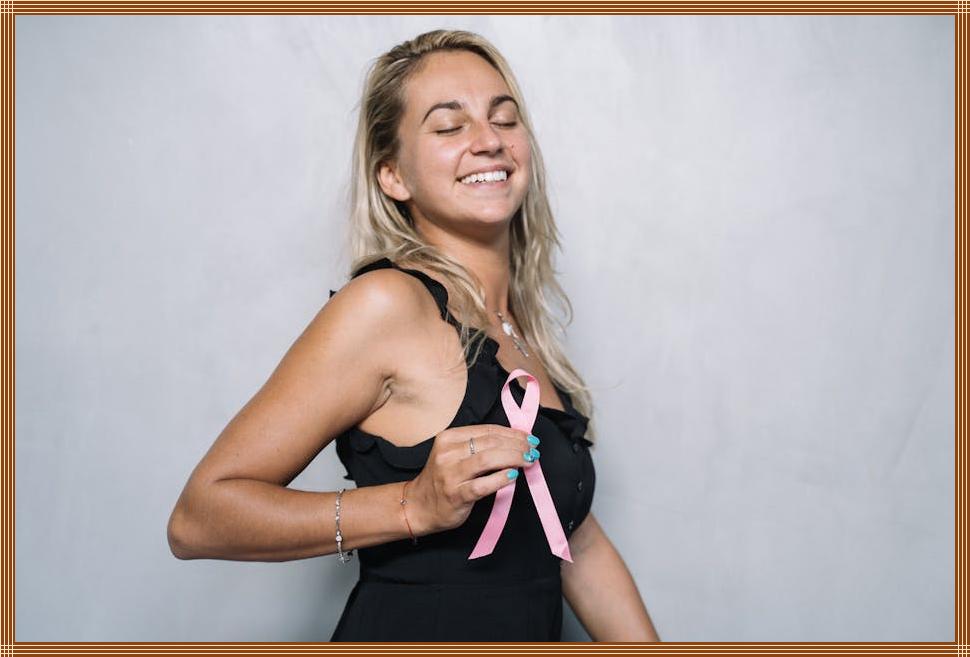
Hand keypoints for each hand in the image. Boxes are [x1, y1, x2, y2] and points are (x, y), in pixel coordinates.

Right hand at [406, 424, 540, 534]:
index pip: (487, 430)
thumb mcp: (455, 455)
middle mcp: (447, 453)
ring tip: (529, 460)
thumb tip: (517, 441)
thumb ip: (479, 447)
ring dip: (513, 458)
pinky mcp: (455, 494)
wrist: (419, 506)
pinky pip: (483, 484)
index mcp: (448, 437)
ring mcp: (450, 474)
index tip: (529, 438)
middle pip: (490, 443)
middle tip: (533, 450)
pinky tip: (514, 475)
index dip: (512, 433)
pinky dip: (501, 478)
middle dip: (517, 445)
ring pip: (488, 459)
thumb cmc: (443, 480)